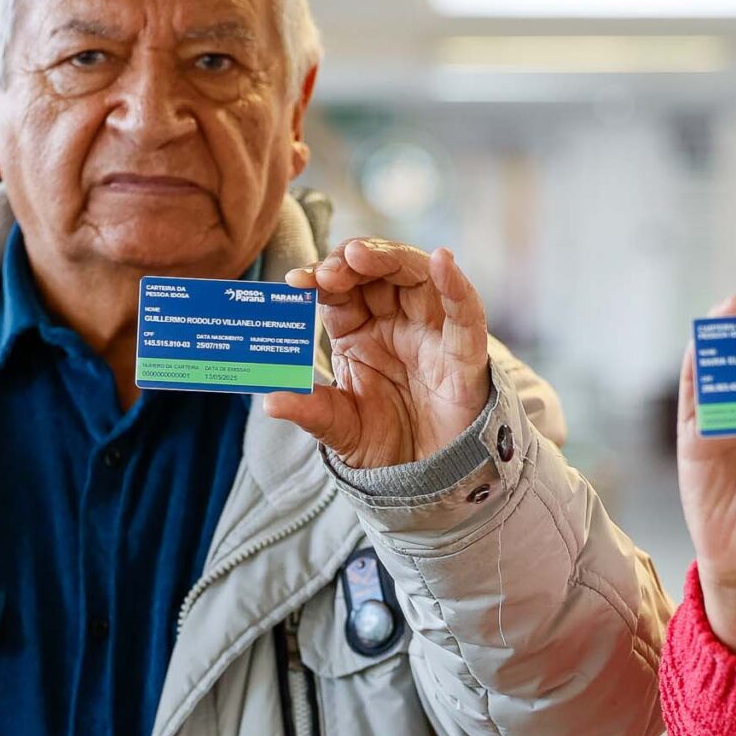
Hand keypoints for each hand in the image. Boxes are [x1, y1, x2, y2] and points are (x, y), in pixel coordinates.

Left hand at [265, 239, 492, 468]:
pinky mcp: (464, 353)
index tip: (296, 282)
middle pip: (376, 272)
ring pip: (417, 277)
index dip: (319, 279)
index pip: (338, 291)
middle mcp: (394, 323)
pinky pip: (465, 312)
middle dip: (350, 262)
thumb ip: (311, 412)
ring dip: (391, 258)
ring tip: (361, 255)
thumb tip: (270, 402)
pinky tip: (442, 261)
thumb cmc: (385, 446)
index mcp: (357, 333)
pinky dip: (455, 285)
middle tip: (329, 269)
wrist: (429, 480)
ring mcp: (430, 333)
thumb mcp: (340, 429)